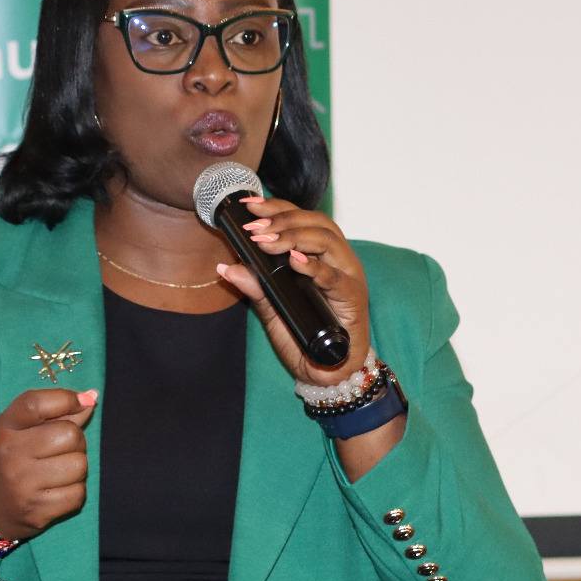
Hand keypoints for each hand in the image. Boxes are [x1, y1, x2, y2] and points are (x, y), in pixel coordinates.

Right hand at [0, 387, 96, 541]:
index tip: (82, 403)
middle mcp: (10, 454)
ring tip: (59, 472)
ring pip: (80, 465)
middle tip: (61, 450)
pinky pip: (78, 494)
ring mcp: (22, 485)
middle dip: (76, 441)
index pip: (36, 403)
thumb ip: (58, 412)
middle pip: (70, 435)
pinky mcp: (36, 511)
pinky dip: (75, 492)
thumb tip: (92, 397)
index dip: (67, 399)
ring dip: (77, 468)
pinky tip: (57, 491)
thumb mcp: (23, 430)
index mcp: (5, 428)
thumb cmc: (13, 459)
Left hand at [214, 196, 371, 385]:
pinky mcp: (353, 297)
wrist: (330, 373)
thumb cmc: (306, 338)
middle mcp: (337, 260)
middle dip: (283, 218)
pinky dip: (314, 267)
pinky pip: (335, 277)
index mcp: (320, 256)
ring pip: (327, 240)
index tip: (249, 207)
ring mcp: (348, 276)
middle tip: (255, 227)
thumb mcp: (274, 310)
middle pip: (316, 222)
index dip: (277, 207)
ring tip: (267, 241)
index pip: (302, 218)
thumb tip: (226, 267)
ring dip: (294, 236)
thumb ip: (255, 288)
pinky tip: (295, 261)